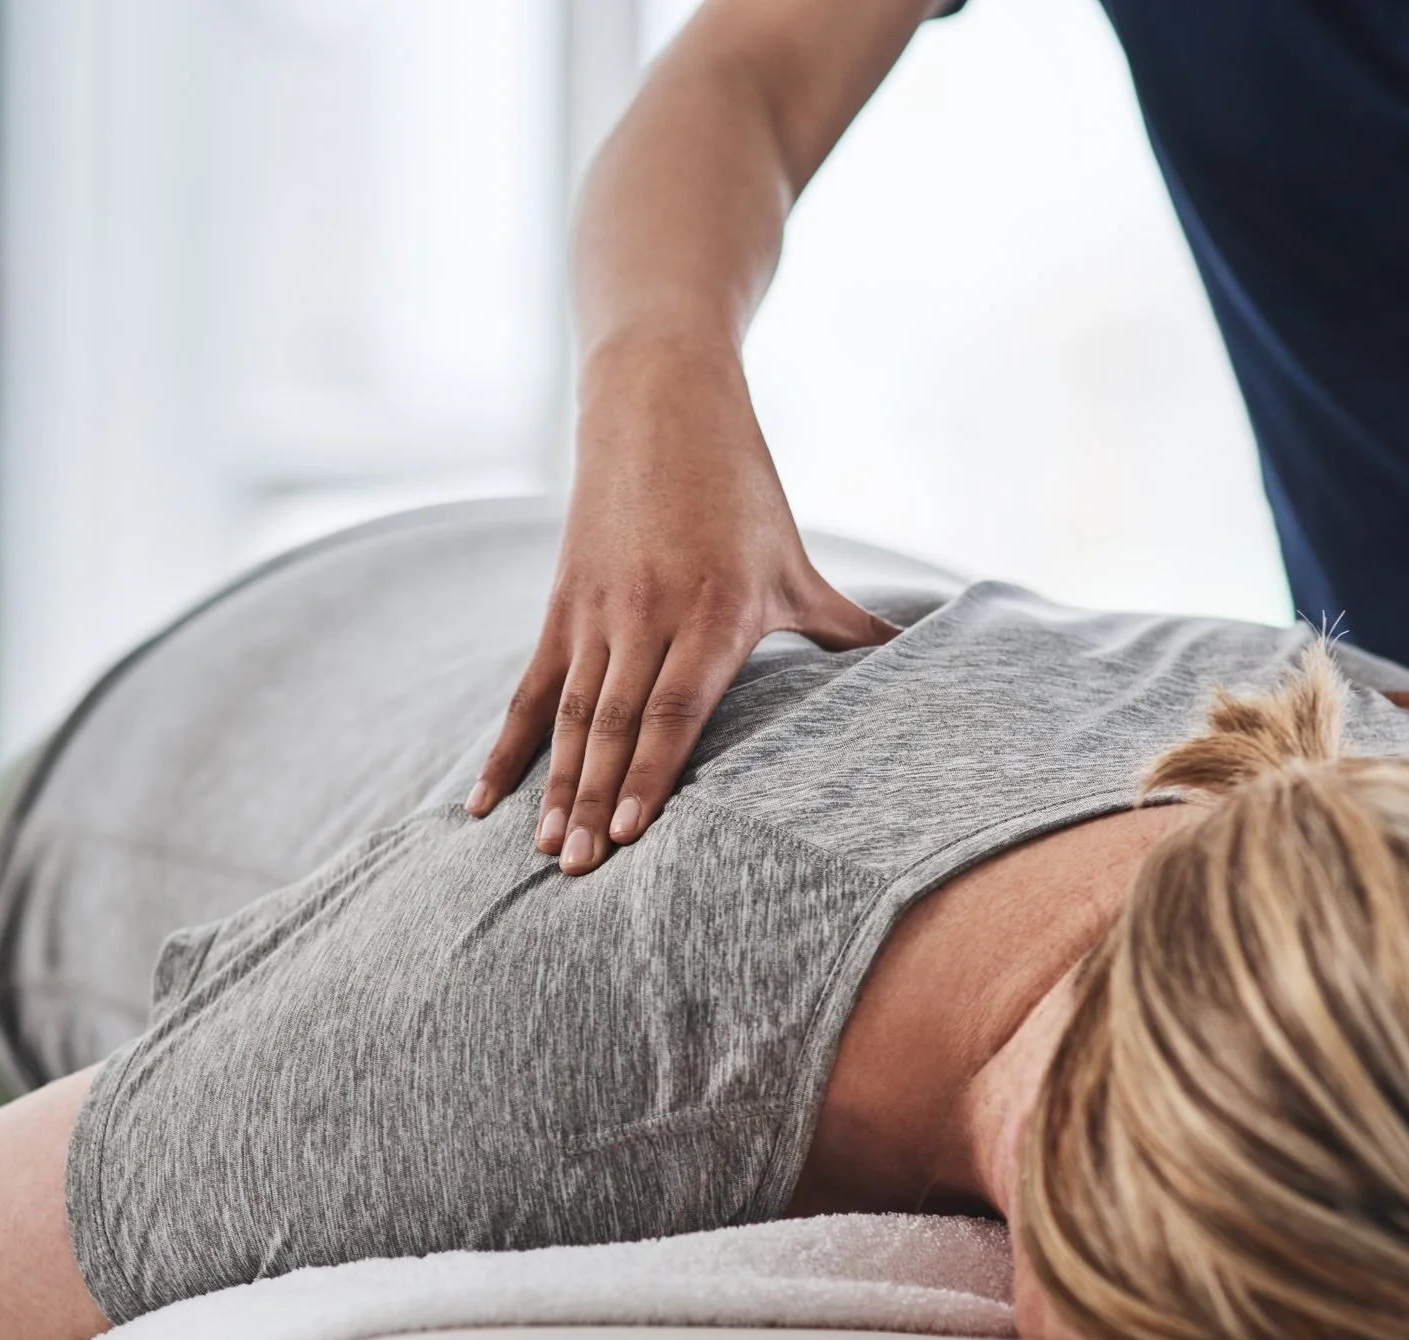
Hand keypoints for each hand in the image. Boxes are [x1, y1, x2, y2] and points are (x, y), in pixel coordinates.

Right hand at [471, 336, 897, 872]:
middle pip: (614, 722)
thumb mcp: (797, 562)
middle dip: (594, 799)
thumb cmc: (741, 488)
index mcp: (715, 608)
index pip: (677, 707)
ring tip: (541, 850)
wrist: (659, 402)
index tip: (631, 832)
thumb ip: (851, 628)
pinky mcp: (563, 604)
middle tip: (577, 869)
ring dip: (552, 786)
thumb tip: (926, 663)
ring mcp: (599, 610)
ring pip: (569, 713)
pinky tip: (482, 802)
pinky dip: (505, 749)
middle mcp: (650, 613)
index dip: (650, 771)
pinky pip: (528, 689)